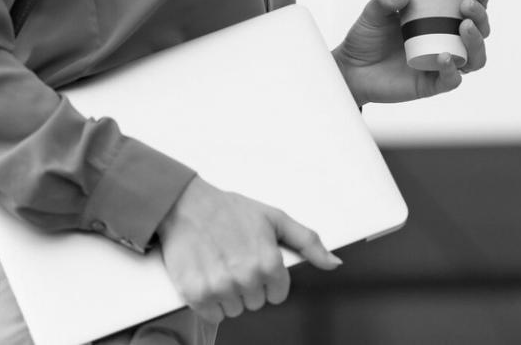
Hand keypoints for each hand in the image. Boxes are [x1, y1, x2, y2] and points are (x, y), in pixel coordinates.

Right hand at [155, 176, 340, 323]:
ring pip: (235, 310)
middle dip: (248, 285)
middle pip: (256, 303)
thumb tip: (334, 263)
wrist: (186, 205)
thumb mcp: (276, 219)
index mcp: (269, 261)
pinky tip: (207, 277)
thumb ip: (308, 242)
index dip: (268, 279)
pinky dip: (209, 302)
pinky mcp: (197, 294)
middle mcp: (247, 277)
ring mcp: (221, 288)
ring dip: (228, 294)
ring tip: (220, 266)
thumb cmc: (231, 210)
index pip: (278, 294)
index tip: (255, 263)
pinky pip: (214, 315)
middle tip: (234, 260)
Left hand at [332, 0, 490, 106]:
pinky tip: (444, 57)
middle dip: (481, 16)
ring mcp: (441, 64)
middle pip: (480, 31)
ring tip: (465, 27)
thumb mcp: (374, 10)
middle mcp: (447, 41)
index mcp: (441, 20)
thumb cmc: (368, 36)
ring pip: (475, 58)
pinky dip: (452, 70)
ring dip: (476, 42)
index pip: (471, 7)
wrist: (351, 68)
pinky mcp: (430, 84)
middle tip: (466, 4)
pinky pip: (451, 80)